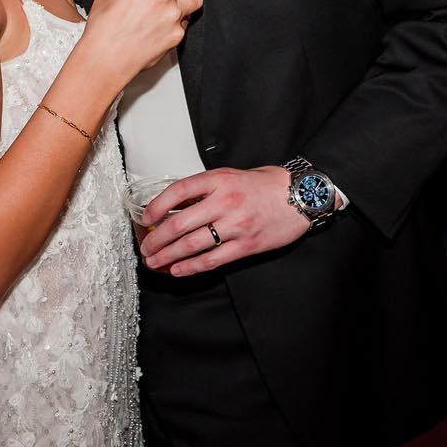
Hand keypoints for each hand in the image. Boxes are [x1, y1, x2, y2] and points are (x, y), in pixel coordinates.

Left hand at [138, 165, 307, 274]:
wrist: (300, 195)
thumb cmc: (266, 184)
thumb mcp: (231, 176)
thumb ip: (205, 189)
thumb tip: (175, 206)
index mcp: (219, 180)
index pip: (178, 192)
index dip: (157, 206)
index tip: (146, 218)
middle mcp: (225, 202)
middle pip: (179, 224)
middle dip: (157, 239)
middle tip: (146, 248)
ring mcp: (236, 225)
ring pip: (192, 245)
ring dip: (168, 256)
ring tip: (154, 262)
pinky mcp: (246, 245)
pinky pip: (212, 260)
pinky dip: (190, 267)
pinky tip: (177, 270)